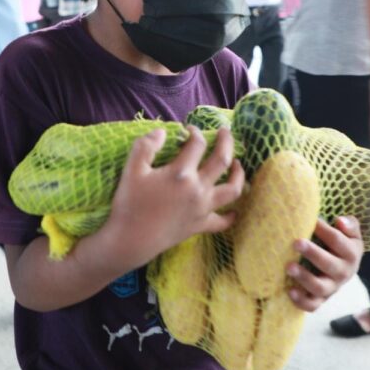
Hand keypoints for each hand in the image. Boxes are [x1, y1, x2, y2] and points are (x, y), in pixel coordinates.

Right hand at [103, 126, 244, 269]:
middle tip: (225, 132)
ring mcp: (202, 209)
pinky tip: (234, 209)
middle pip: (222, 160)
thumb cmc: (130, 203)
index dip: (195, 132)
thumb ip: (145, 146)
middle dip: (227, 142)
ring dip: (239, 174)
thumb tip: (162, 131)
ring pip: (232, 190)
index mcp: (180, 173)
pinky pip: (223, 222)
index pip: (197, 144)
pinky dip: (231, 215)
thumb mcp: (132, 169)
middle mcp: (197, 189)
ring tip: (238, 164)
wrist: (130, 240)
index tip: (189, 129)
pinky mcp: (200, 225)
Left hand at [285, 216, 363, 311]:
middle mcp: (343, 273)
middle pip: (330, 265)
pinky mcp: (320, 300)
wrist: (343, 268)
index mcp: (351, 254)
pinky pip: (312, 305)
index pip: (338, 242)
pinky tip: (289, 291)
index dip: (324, 231)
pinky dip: (301, 301)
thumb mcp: (349, 233)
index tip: (311, 221)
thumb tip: (340, 221)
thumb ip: (349, 225)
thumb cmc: (340, 243)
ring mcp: (332, 288)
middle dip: (313, 254)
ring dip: (304, 278)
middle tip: (296, 242)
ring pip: (320, 287)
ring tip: (289, 266)